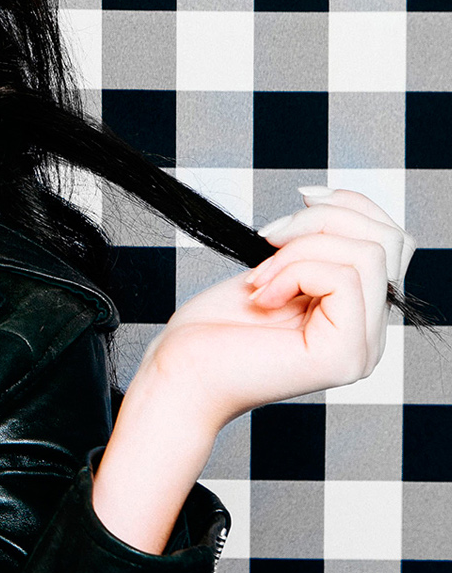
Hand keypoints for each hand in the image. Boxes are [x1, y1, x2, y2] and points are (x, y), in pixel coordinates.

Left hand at [134, 186, 414, 429]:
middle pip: (388, 241)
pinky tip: (262, 297)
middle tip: (269, 239)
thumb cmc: (212, 330)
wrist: (180, 373)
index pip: (393, 242)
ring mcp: (363, 349)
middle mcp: (371, 336)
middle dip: (322, 220)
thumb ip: (317, 247)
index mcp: (358, 315)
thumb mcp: (273, 271)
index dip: (348, 205)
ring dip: (299, 250)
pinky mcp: (344, 355)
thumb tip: (334, 201)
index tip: (299, 198)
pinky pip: (341, 278)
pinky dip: (292, 272)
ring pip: (366, 254)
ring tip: (260, 278)